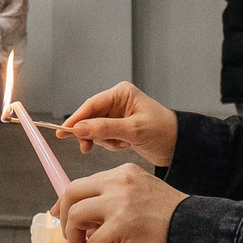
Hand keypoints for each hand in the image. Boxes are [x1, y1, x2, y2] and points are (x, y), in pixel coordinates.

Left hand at [57, 164, 185, 242]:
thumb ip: (116, 203)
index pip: (84, 182)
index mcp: (125, 173)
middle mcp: (120, 181)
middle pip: (72, 192)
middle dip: (64, 217)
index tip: (59, 214)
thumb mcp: (143, 199)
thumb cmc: (175, 222)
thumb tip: (89, 223)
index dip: (67, 200)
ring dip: (73, 240)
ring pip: (76, 216)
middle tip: (69, 238)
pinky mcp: (122, 224)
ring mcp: (120, 201)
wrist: (199, 232)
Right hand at [59, 82, 177, 166]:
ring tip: (122, 144)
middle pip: (90, 118)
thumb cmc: (163, 132)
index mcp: (122, 93)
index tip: (62, 131)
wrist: (180, 147)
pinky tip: (125, 146)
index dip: (75, 119)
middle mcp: (118, 102)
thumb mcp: (134, 130)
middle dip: (92, 134)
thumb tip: (79, 128)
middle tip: (87, 148)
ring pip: (96, 130)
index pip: (92, 105)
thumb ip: (105, 129)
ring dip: (105, 141)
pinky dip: (111, 144)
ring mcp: (118, 116)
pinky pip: (104, 137)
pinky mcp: (120, 128)